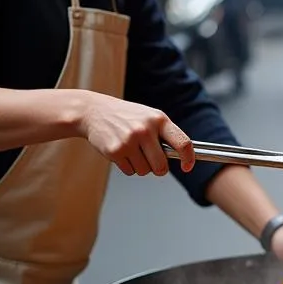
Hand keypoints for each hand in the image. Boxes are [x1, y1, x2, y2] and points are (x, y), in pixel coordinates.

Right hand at [78, 93, 194, 176]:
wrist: (94, 111)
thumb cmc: (126, 116)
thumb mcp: (149, 117)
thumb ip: (165, 134)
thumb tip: (182, 156)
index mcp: (159, 119)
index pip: (183, 143)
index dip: (188, 158)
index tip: (187, 166)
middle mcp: (145, 129)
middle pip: (162, 166)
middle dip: (158, 168)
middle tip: (151, 159)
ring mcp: (129, 141)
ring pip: (145, 171)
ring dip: (140, 166)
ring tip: (132, 149)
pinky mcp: (115, 151)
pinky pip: (130, 172)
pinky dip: (127, 166)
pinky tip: (121, 151)